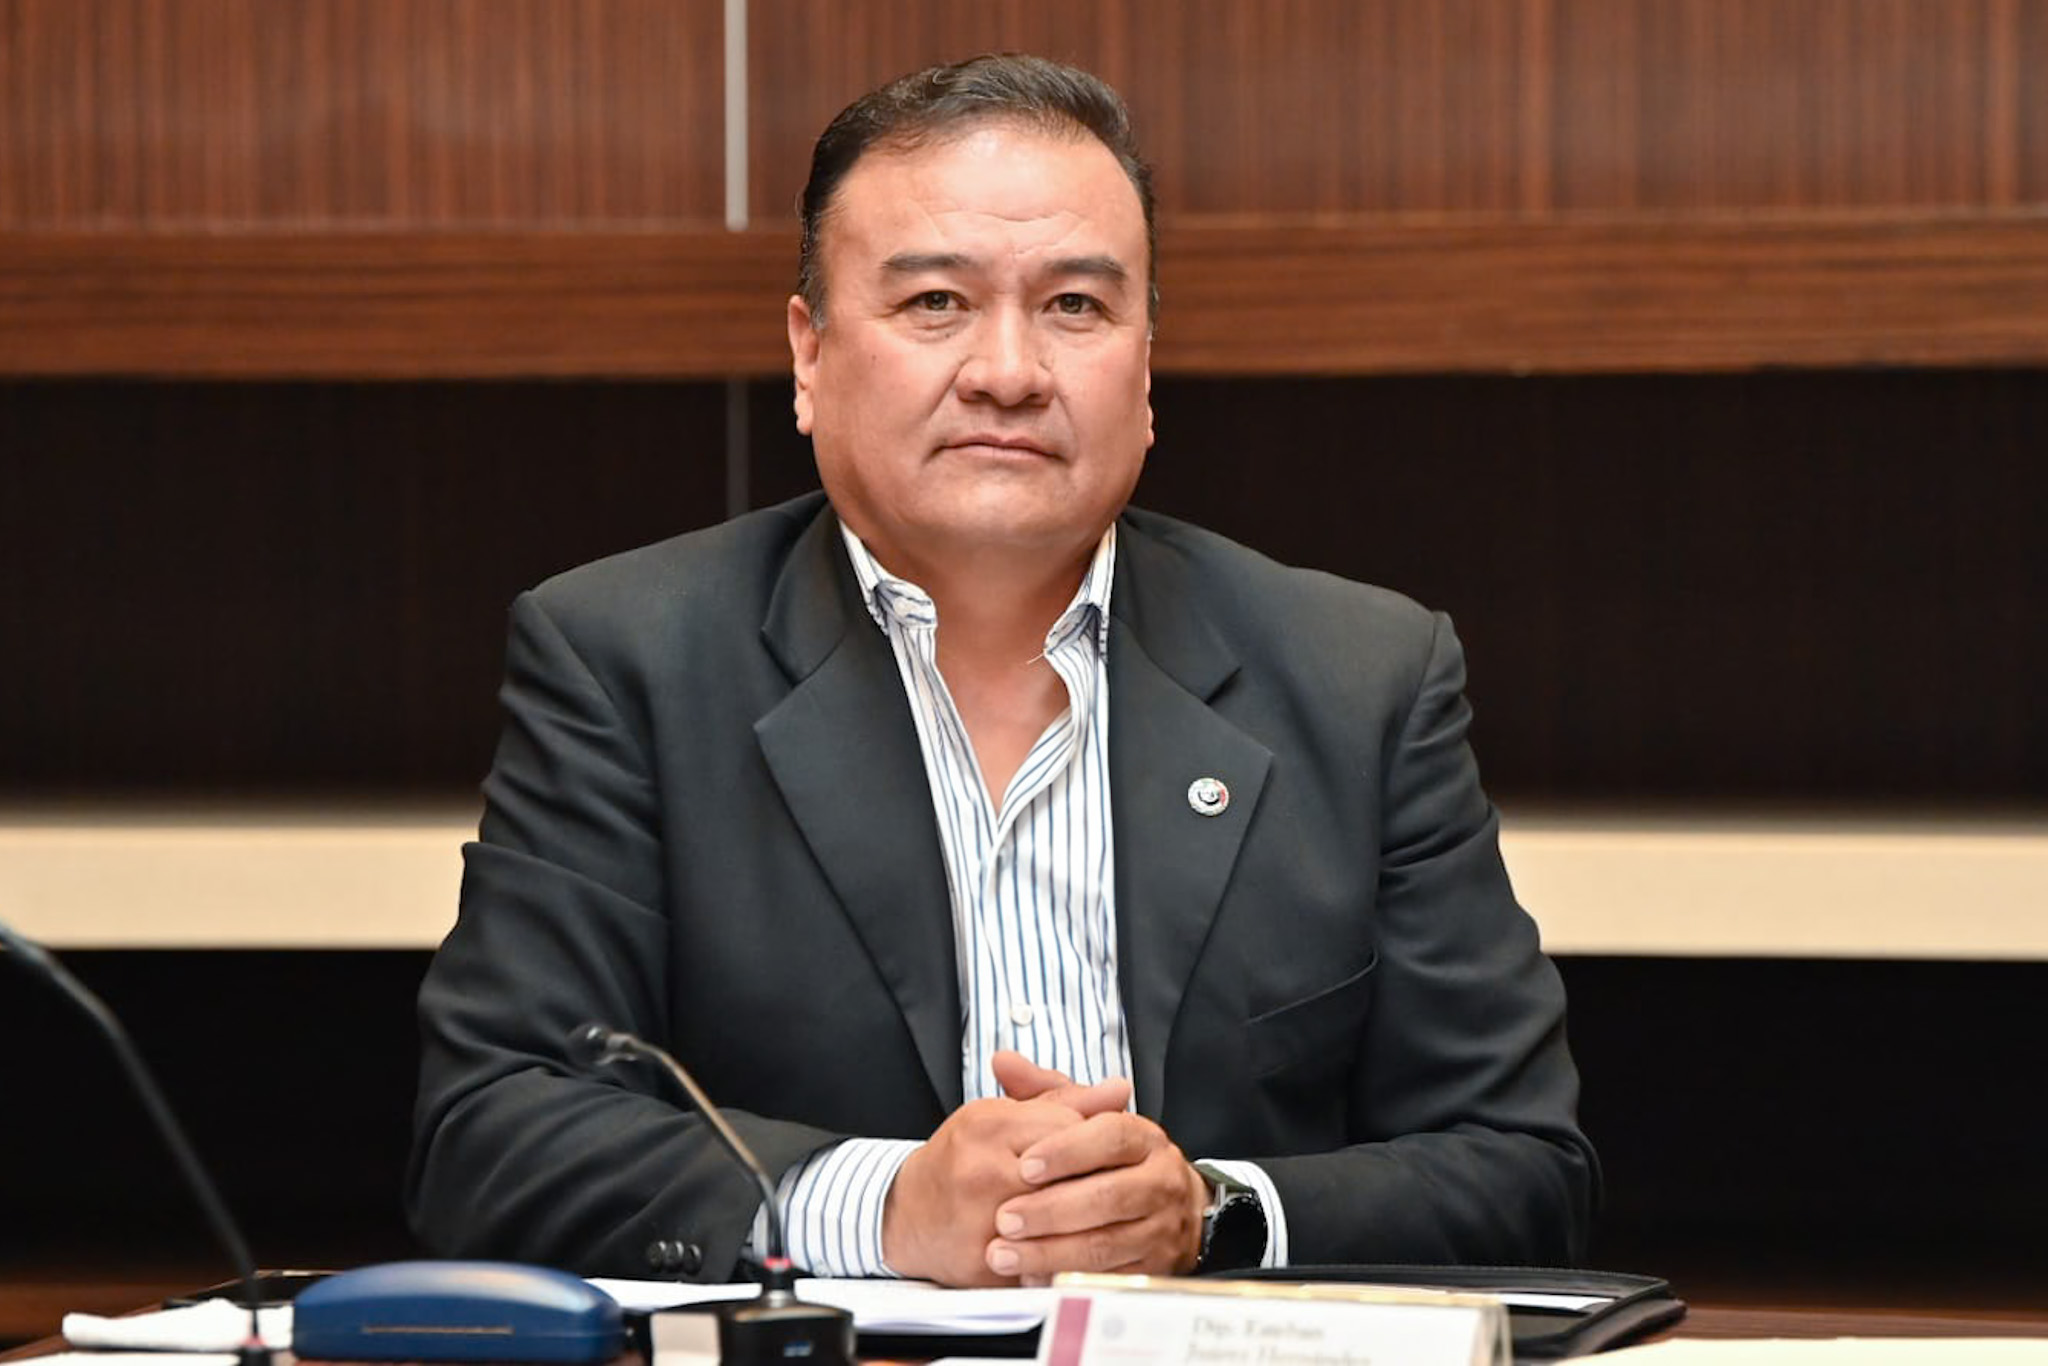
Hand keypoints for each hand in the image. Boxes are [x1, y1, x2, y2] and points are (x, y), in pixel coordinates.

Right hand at [882, 1092, 1095, 1285]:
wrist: (907, 1213)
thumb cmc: (960, 1159)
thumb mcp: (1003, 1115)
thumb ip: (1063, 1100)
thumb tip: (1119, 1089)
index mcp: (987, 1125)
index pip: (1069, 1127)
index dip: (1090, 1138)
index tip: (1092, 1147)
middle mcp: (982, 1171)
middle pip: (1070, 1174)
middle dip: (1093, 1180)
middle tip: (1102, 1183)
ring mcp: (982, 1220)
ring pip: (1063, 1221)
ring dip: (1084, 1220)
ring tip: (1091, 1214)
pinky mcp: (986, 1263)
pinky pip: (1044, 1260)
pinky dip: (1063, 1254)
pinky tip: (1070, 1245)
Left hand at [985, 1056, 1207, 1283]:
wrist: (1168, 1209)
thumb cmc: (1113, 1162)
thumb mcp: (1085, 1121)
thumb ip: (1045, 1093)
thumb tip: (1002, 1061)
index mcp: (1144, 1138)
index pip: (1111, 1136)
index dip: (1068, 1150)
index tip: (1025, 1165)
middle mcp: (1161, 1181)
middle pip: (1108, 1195)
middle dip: (1050, 1210)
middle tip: (1003, 1218)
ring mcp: (1162, 1228)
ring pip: (1105, 1243)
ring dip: (1049, 1251)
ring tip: (1003, 1253)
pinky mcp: (1155, 1269)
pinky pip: (1109, 1279)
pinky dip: (1067, 1280)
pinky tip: (1030, 1278)